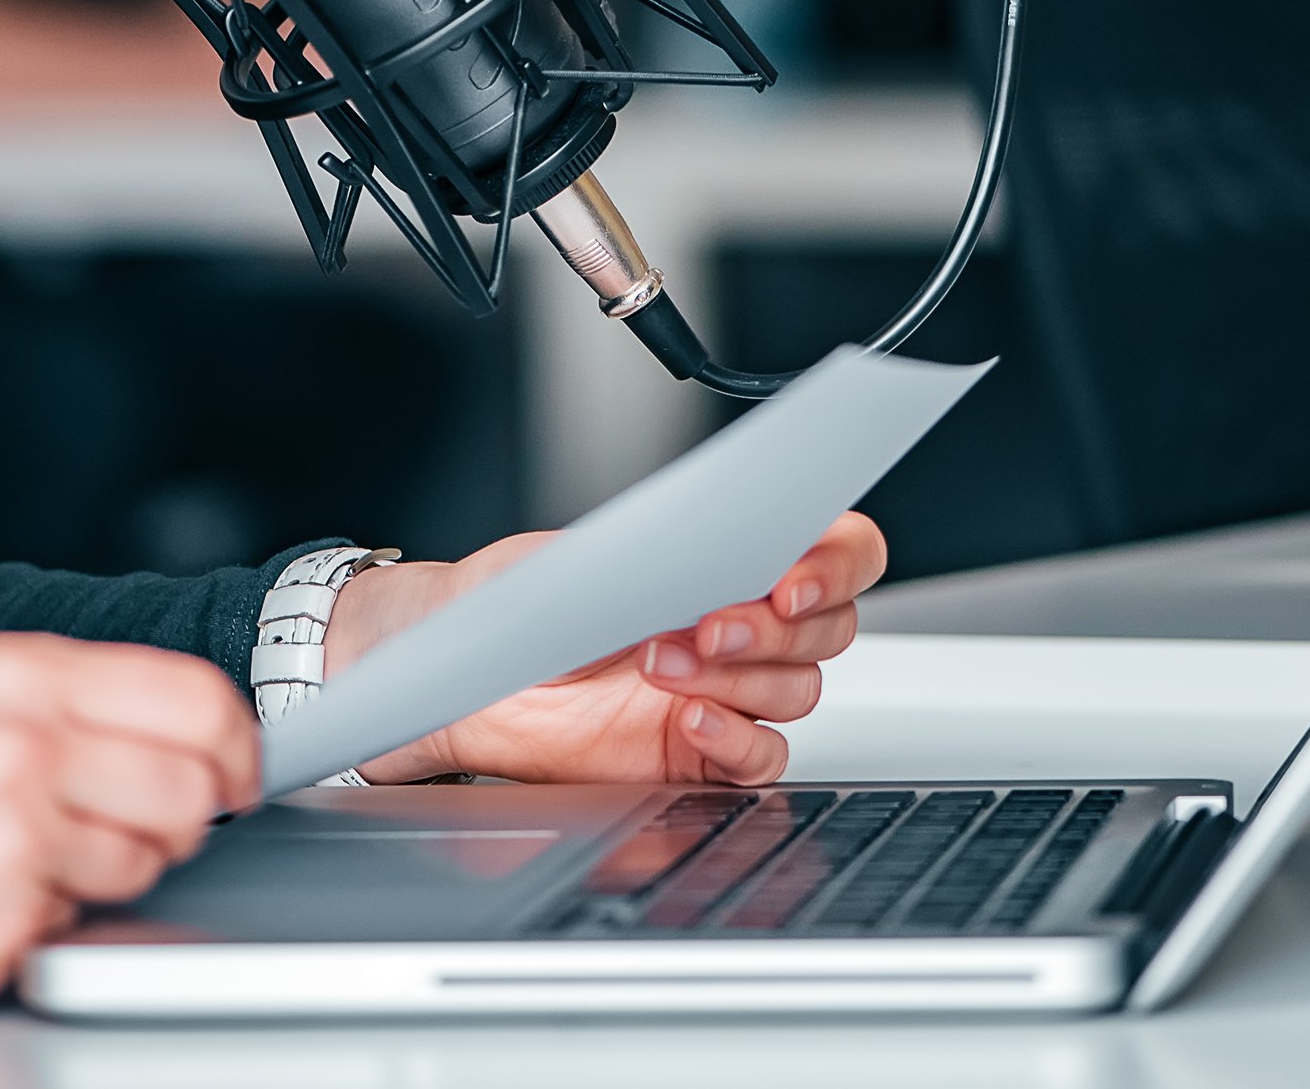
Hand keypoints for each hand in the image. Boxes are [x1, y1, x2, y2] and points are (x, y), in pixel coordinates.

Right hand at [0, 630, 256, 1015]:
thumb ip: (72, 704)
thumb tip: (189, 734)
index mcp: (20, 676)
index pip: (195, 699)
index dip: (235, 743)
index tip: (236, 770)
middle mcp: (24, 748)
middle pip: (188, 789)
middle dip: (177, 818)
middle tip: (121, 826)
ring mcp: (13, 842)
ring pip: (142, 866)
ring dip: (102, 874)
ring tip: (16, 858)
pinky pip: (74, 928)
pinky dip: (40, 923)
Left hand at [324, 512, 886, 786]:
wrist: (469, 673)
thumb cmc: (528, 602)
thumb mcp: (594, 557)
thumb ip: (674, 557)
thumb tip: (725, 556)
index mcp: (739, 557)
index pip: (841, 551)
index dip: (837, 564)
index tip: (792, 578)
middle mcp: (748, 624)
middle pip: (829, 628)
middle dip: (778, 625)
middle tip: (712, 620)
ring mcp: (731, 690)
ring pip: (798, 688)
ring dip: (741, 674)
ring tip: (663, 661)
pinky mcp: (704, 754)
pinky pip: (763, 757)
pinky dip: (739, 740)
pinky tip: (694, 721)